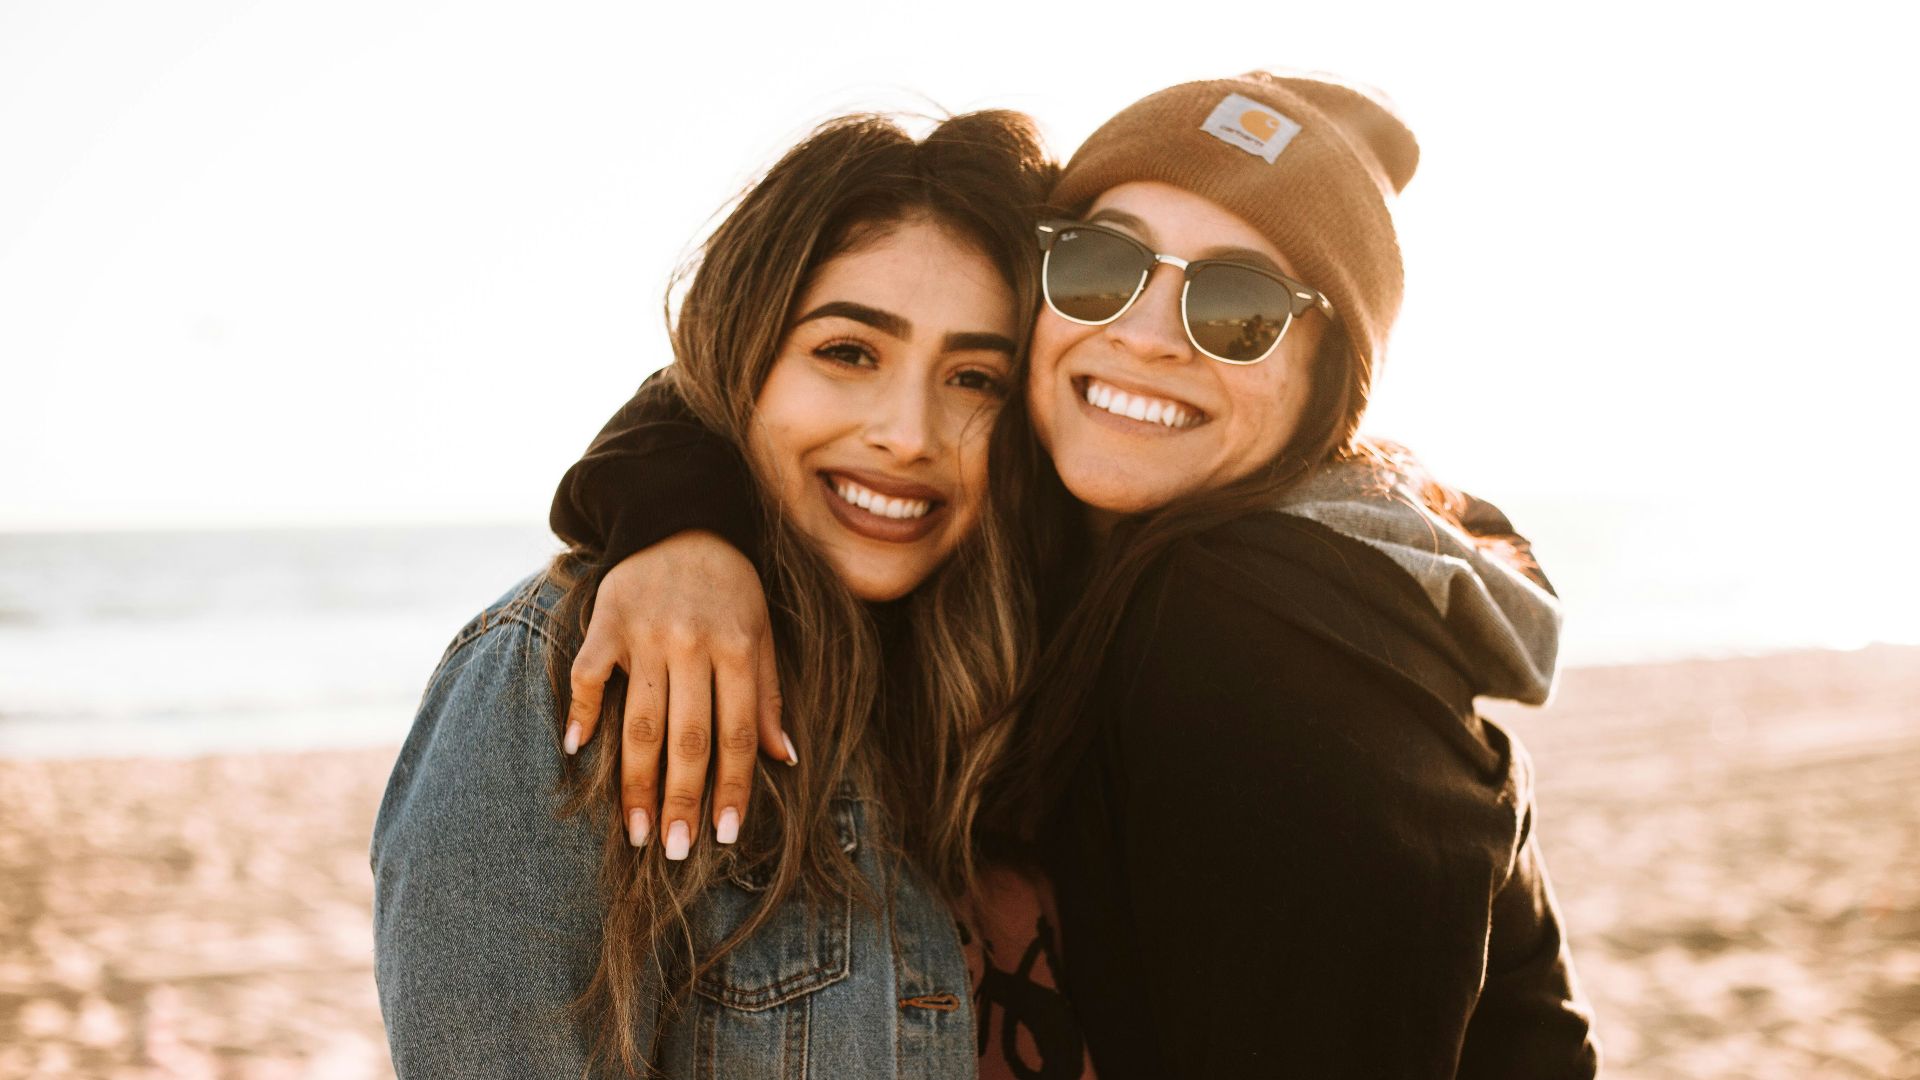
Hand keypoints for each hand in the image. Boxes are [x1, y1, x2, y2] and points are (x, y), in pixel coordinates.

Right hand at [564, 531, 790, 858]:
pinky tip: (577, 752)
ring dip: (635, 781)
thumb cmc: (728, 585)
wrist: (679, 518)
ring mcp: (644, 634)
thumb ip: (768, 694)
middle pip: (686, 737)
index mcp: (736, 648)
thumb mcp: (761, 631)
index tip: (725, 835)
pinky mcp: (605, 622)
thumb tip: (784, 758)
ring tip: (635, 831)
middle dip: (681, 800)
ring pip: (638, 721)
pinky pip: (587, 675)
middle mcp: (691, 644)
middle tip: (675, 851)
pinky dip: (579, 711)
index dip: (732, 788)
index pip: (736, 733)